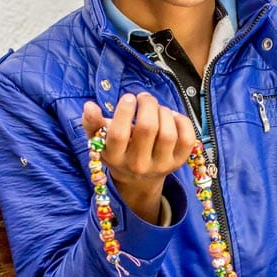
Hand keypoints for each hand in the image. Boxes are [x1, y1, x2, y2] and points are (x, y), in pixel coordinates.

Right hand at [83, 93, 194, 222]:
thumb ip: (92, 123)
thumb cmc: (118, 151)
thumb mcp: (100, 140)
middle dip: (147, 104)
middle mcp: (138, 165)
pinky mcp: (179, 162)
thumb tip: (89, 106)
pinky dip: (182, 121)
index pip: (119, 134)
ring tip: (156, 108)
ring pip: (168, 133)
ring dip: (164, 112)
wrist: (138, 179)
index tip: (128, 98)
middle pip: (147, 128)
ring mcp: (161, 165)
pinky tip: (172, 117)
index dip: (124, 111)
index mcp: (115, 158)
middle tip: (144, 97)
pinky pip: (187, 138)